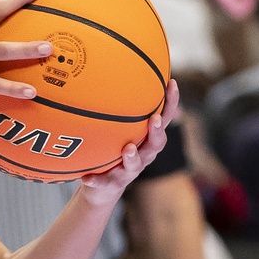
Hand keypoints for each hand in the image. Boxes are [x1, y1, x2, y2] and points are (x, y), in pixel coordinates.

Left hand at [79, 80, 181, 203]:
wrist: (101, 188)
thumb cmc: (111, 151)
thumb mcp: (115, 129)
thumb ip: (116, 108)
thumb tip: (106, 70)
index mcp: (146, 140)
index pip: (164, 119)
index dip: (171, 103)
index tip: (171, 83)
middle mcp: (143, 155)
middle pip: (157, 144)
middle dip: (157, 131)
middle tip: (154, 120)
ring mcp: (128, 171)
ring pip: (136, 165)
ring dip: (133, 156)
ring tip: (128, 148)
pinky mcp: (111, 184)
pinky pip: (103, 182)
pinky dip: (96, 180)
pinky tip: (86, 177)